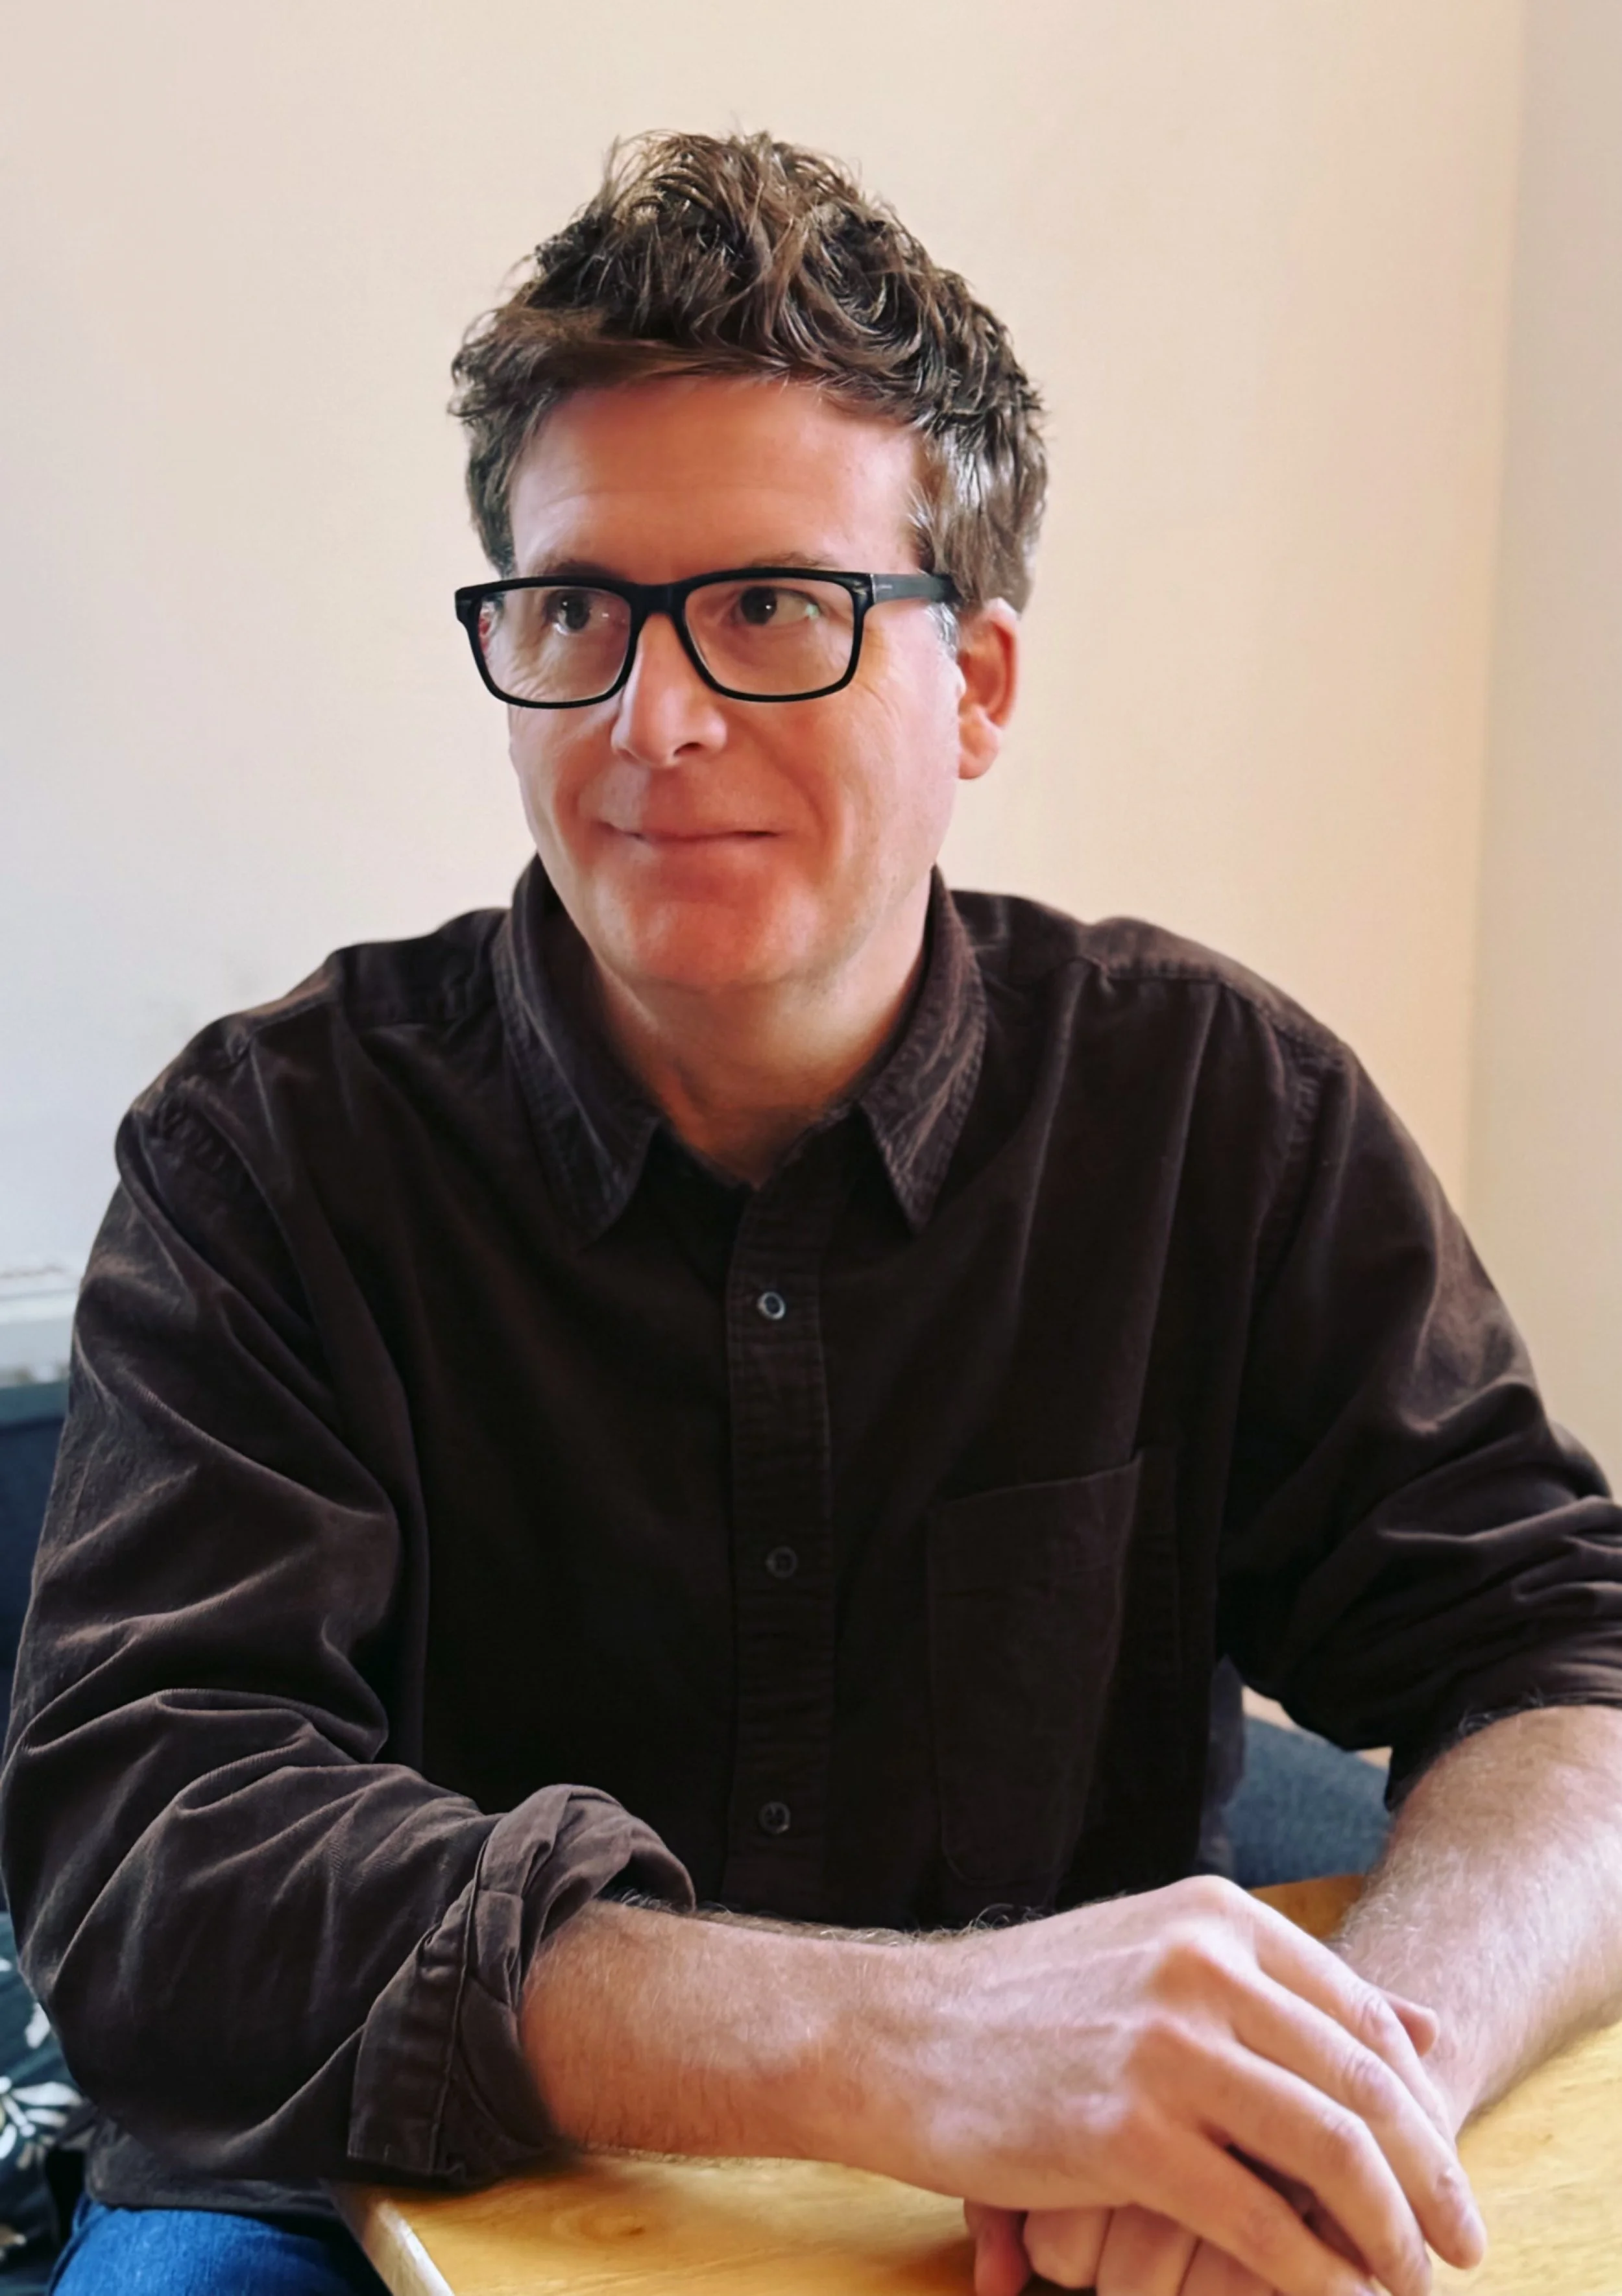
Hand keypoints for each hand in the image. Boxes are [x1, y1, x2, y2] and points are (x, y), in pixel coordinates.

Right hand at [885, 1876, 1482, 2295]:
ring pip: (1329, 2151)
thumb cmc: (1023, 2008)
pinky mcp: (1124, 2128)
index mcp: (1214, 1917)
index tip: (1443, 2174)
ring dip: (1387, 2232)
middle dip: (1431, 2179)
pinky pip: (1255, 2217)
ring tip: (1405, 2279)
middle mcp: (1201, 1964)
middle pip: (1364, 2086)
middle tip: (1461, 2244)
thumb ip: (1281, 1988)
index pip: (1365, 2021)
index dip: (1421, 2108)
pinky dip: (1310, 2272)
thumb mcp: (1157, 1955)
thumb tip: (1423, 2028)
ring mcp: (1163, 2043)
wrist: (890, 2035)